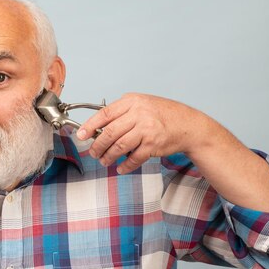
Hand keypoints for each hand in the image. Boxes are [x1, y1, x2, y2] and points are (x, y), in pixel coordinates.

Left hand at [77, 93, 206, 173]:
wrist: (188, 125)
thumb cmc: (163, 114)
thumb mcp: (142, 104)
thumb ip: (122, 113)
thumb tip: (98, 127)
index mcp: (132, 101)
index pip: (105, 114)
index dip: (90, 126)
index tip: (81, 135)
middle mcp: (139, 114)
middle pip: (109, 132)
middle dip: (97, 145)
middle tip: (93, 152)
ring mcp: (146, 129)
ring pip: (119, 146)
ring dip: (108, 156)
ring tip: (104, 160)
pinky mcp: (153, 144)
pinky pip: (134, 158)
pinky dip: (125, 165)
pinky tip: (120, 167)